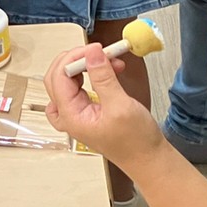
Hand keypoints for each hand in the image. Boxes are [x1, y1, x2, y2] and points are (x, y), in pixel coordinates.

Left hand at [44, 45, 166, 173]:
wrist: (148, 159)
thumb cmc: (135, 141)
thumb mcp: (120, 106)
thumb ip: (103, 78)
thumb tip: (92, 53)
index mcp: (70, 116)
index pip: (59, 77)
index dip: (75, 58)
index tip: (95, 48)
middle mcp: (68, 115)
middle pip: (59, 77)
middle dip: (78, 59)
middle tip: (100, 51)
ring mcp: (76, 113)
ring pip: (70, 79)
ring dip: (88, 66)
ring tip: (112, 61)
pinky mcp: (86, 110)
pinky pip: (81, 86)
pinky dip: (93, 74)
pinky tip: (109, 71)